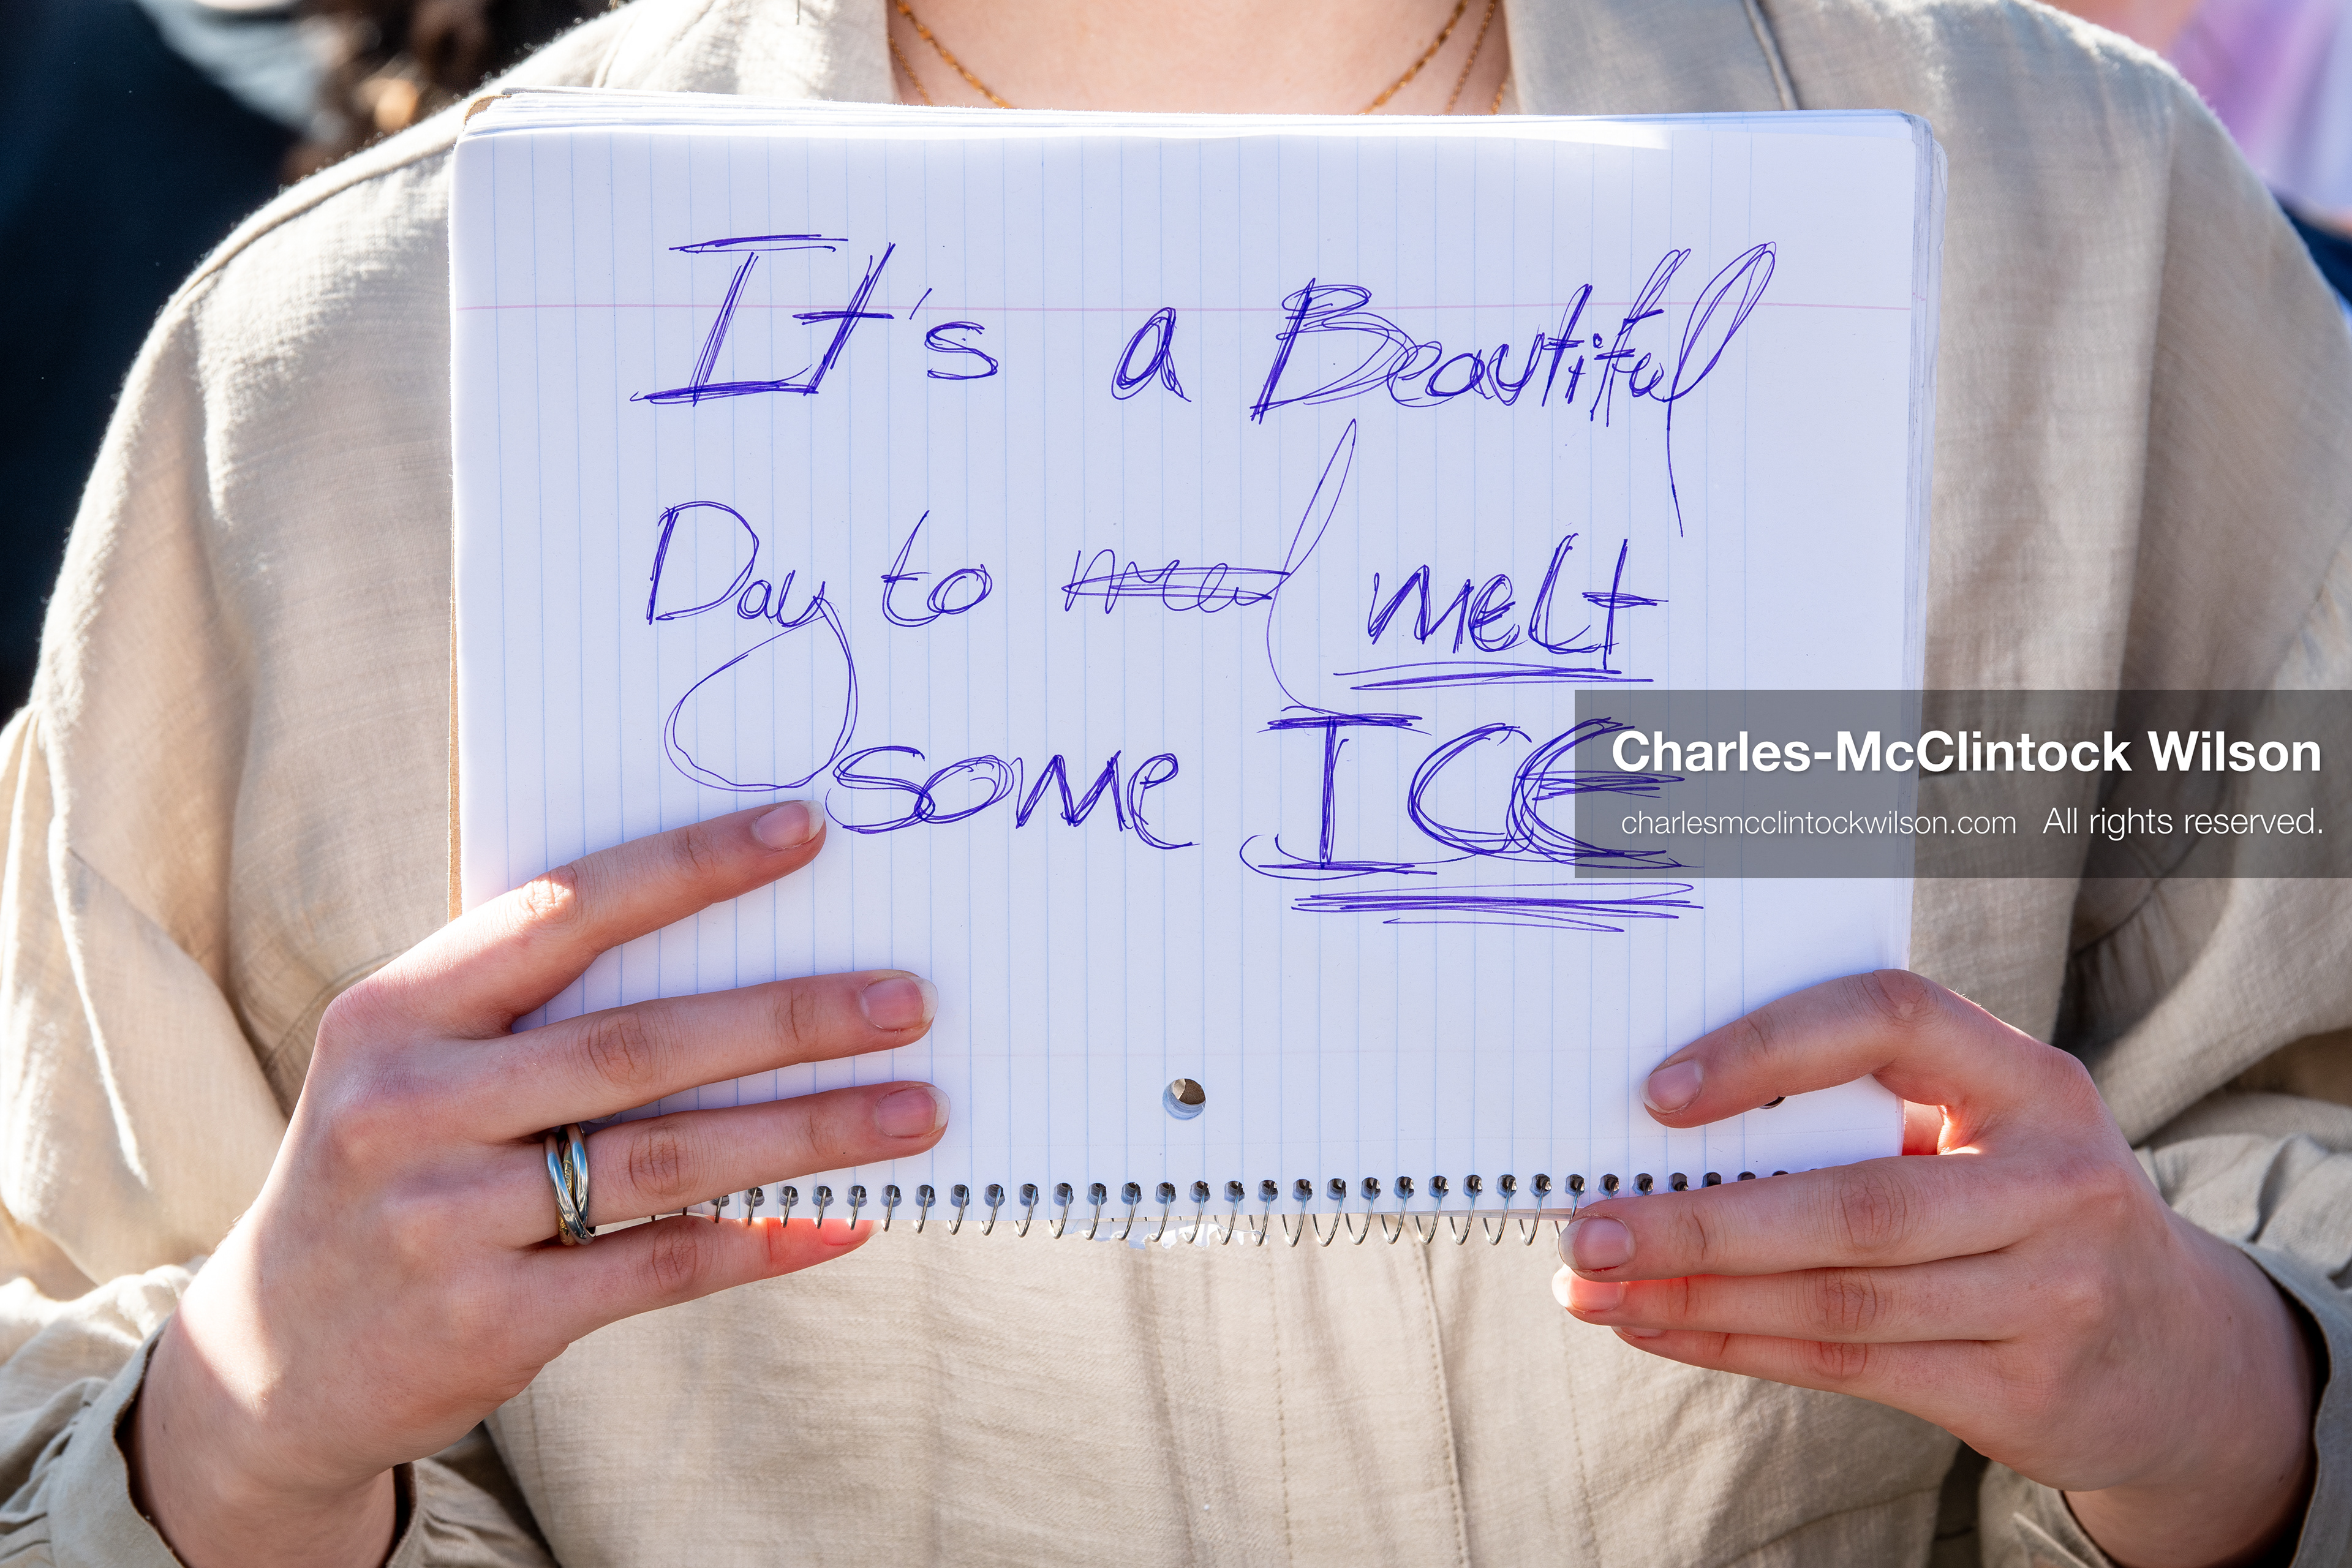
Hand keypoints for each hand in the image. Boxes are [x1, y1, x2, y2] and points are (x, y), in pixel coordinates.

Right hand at [126, 801, 947, 1567]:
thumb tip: (738, 944)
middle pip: (639, 1044)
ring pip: (667, 1159)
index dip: (690, 869)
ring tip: (916, 1109)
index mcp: (398, 1012)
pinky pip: (660, 1267)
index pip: (564, 911)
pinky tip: (846, 1220)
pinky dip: (763, 1241)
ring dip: (808, 1132)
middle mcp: (411, 1106)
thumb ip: (532, 1003)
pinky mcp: (489, 1321)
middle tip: (906, 1000)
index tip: (803, 832)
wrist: (273, 1358)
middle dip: (790, 1018)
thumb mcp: (415, 1061)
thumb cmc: (388, 1167)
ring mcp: (445, 1220)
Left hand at [1553, 971, 2315, 1567]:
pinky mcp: (2024, 1391)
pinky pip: (1849, 1367)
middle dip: (1699, 1221)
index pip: (1892, 1021)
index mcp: (2034, 1082)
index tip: (1659, 1092)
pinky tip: (1659, 1330)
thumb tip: (1662, 1129)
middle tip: (1589, 1226)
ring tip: (1596, 1288)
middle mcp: (2056, 1184)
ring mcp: (2052, 1295)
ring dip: (1697, 1297)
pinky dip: (1737, 1347)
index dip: (1770, 1049)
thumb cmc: (2026, 1204)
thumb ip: (1865, 1114)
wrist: (2178, 1355)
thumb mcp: (1987, 1129)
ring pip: (1838, 1301)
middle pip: (1851, 1204)